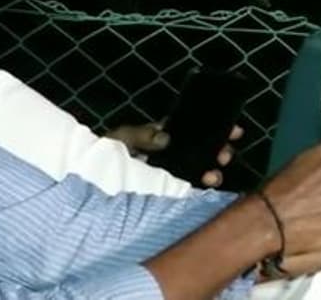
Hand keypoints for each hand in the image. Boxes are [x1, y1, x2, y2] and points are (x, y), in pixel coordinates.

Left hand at [106, 122, 243, 187]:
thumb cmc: (101, 156)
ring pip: (199, 169)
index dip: (213, 129)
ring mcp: (169, 174)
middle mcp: (169, 156)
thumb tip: (166, 137)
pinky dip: (200, 186)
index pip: (192, 131)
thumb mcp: (120, 138)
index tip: (231, 130)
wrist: (89, 183)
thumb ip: (141, 134)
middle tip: (226, 153)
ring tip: (215, 173)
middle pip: (201, 150)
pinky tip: (206, 185)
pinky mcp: (166, 191)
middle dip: (218, 150)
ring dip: (212, 169)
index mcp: (160, 138)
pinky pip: (188, 188)